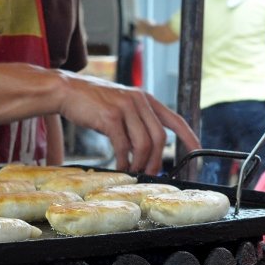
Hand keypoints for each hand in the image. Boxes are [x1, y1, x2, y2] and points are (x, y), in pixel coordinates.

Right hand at [57, 72, 199, 173]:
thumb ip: (136, 120)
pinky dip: (123, 161)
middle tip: (150, 174)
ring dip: (140, 163)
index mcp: (145, 99)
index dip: (188, 135)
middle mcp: (139, 101)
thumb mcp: (121, 104)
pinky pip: (123, 146)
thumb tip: (146, 149)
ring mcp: (125, 108)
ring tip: (133, 171)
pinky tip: (119, 166)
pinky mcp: (110, 117)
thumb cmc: (92, 102)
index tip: (197, 149)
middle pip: (159, 138)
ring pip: (143, 144)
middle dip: (157, 161)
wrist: (67, 90)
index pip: (174, 119)